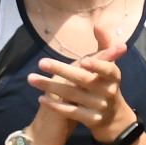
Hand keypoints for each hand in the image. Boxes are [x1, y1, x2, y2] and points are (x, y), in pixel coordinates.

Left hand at [31, 19, 129, 144]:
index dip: (96, 66)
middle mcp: (108, 91)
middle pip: (83, 80)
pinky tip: (41, 98)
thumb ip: (104, 46)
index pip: (107, 69)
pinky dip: (55, 105)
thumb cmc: (106, 84)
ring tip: (32, 79)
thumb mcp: (109, 66)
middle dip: (62, 71)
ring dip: (50, 87)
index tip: (83, 61)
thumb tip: (98, 24)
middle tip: (41, 62)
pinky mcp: (90, 120)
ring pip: (72, 95)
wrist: (112, 118)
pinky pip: (70, 112)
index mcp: (113, 75)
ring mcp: (99, 106)